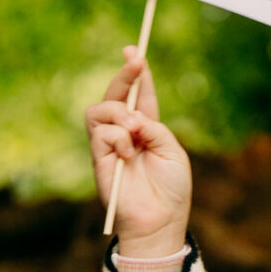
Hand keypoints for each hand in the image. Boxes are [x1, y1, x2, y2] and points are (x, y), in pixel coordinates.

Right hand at [85, 47, 191, 255]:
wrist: (160, 221)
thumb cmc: (171, 190)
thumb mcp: (171, 148)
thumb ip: (153, 126)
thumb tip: (130, 116)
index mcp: (146, 128)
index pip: (138, 94)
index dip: (136, 73)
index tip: (134, 50)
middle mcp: (125, 134)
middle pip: (114, 95)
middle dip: (123, 74)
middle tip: (134, 61)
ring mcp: (110, 146)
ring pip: (99, 110)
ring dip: (118, 111)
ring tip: (134, 129)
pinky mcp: (99, 160)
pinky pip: (100, 133)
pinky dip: (117, 136)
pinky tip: (129, 152)